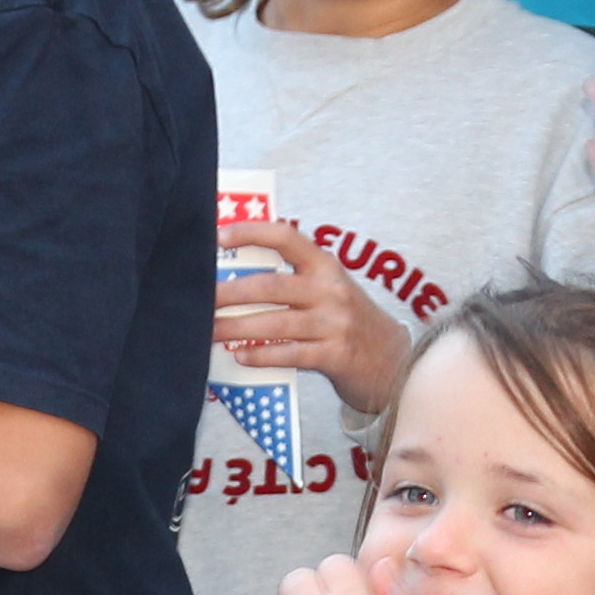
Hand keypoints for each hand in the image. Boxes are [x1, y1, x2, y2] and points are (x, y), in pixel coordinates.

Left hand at [215, 219, 420, 416]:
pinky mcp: (336, 356)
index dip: (251, 232)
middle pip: (270, 285)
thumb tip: (234, 275)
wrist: (395, 362)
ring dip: (235, 327)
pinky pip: (290, 354)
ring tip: (208, 331)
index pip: (286, 237)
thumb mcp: (330, 290)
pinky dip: (261, 355)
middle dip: (229, 292)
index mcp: (326, 266)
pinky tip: (240, 355)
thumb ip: (294, 279)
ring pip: (275, 323)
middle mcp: (331, 290)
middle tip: (199, 298)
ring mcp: (335, 324)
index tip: (218, 236)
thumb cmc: (347, 322)